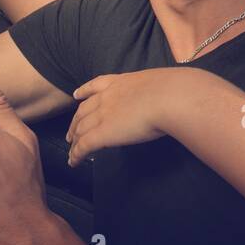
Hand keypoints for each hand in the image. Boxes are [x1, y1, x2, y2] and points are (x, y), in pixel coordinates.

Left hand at [66, 68, 203, 166]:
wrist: (169, 98)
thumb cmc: (173, 91)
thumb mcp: (160, 84)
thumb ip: (154, 91)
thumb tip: (164, 97)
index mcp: (121, 82)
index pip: (96, 85)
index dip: (84, 91)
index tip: (77, 95)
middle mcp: (107, 97)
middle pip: (83, 110)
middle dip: (75, 122)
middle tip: (71, 133)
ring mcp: (103, 114)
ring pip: (80, 129)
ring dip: (74, 140)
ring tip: (71, 149)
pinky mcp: (102, 133)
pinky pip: (84, 146)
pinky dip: (76, 154)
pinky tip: (73, 162)